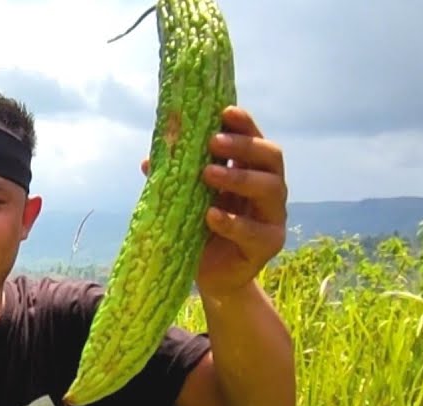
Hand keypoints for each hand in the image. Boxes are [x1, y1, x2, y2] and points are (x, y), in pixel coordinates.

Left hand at [141, 106, 287, 299]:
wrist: (212, 276)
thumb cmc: (200, 230)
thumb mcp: (186, 200)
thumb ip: (176, 179)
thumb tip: (149, 160)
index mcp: (252, 171)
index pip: (255, 140)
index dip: (244, 124)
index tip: (224, 112)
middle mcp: (269, 189)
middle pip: (271, 158)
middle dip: (243, 146)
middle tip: (213, 142)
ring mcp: (273, 217)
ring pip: (270, 189)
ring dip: (238, 177)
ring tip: (208, 174)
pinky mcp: (269, 244)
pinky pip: (255, 231)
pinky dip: (232, 221)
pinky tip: (211, 215)